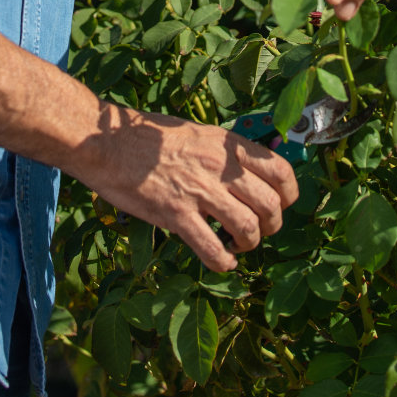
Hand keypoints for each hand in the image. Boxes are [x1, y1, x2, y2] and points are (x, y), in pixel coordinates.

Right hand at [70, 106, 299, 270]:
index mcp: (226, 145)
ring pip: (248, 228)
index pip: (280, 170)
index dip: (289, 194)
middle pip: (270, 204)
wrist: (108, 142)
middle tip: (259, 231)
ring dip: (249, 244)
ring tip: (237, 245)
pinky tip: (221, 262)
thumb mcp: (196, 133)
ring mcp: (199, 191)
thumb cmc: (148, 137)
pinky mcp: (176, 214)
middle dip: (272, 226)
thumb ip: (223, 153)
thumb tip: (247, 175)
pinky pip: (212, 249)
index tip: (282, 205)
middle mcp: (219, 167)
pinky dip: (223, 263)